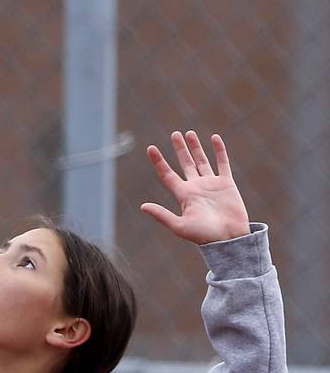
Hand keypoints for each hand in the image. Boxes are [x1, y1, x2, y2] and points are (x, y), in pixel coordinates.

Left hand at [141, 130, 250, 244]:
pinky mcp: (226, 184)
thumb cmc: (204, 235)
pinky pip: (222, 163)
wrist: (229, 239)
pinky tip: (214, 138)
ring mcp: (211, 184)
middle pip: (185, 163)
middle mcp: (196, 187)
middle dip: (180, 149)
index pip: (167, 174)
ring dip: (196, 147)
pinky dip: (219, 150)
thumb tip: (142, 206)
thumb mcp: (180, 226)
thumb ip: (162, 215)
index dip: (158, 161)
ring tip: (189, 133)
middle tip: (174, 134)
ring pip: (202, 160)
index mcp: (183, 195)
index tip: (151, 148)